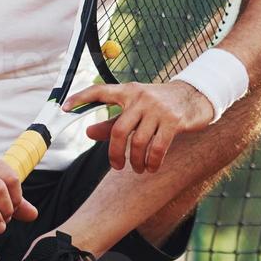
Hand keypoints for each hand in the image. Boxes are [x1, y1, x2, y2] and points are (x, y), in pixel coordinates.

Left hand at [67, 81, 214, 172]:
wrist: (196, 97)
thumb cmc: (161, 105)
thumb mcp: (136, 109)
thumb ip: (112, 122)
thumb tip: (88, 133)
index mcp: (128, 91)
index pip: (100, 91)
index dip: (81, 98)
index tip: (64, 108)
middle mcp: (141, 98)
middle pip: (118, 131)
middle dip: (114, 154)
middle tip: (117, 166)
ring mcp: (158, 109)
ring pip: (138, 143)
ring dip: (136, 162)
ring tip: (137, 169)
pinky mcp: (173, 121)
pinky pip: (157, 148)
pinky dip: (152, 162)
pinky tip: (151, 167)